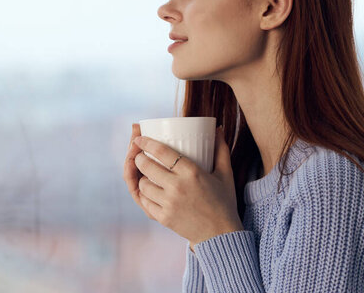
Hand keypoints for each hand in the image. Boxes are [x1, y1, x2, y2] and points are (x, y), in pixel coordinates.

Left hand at [132, 126, 243, 245]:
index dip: (146, 142)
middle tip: (140, 155)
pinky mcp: (163, 218)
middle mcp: (178, 187)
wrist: (221, 235)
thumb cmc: (224, 202)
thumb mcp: (225, 174)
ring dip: (140, 177)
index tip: (139, 137)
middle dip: (138, 157)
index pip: (161, 151)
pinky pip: (144, 202)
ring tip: (144, 174)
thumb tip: (218, 128)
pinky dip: (143, 194)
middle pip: (146, 166)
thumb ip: (221, 149)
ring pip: (142, 184)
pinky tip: (147, 190)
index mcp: (192, 172)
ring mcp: (169, 204)